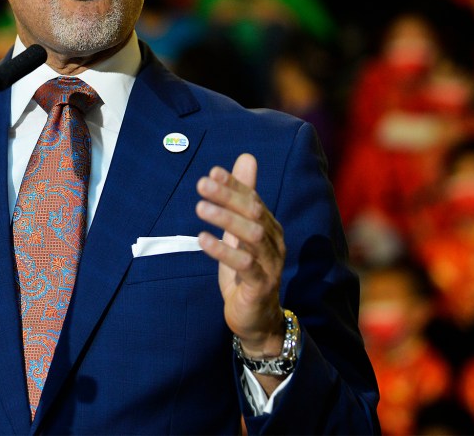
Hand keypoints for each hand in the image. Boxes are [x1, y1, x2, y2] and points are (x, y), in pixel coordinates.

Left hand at [195, 154, 285, 356]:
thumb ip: (241, 197)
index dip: (234, 184)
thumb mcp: (239, 231)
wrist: (256, 317)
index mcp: (269, 226)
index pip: (252, 197)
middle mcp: (273, 241)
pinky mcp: (260, 285)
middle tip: (202, 184)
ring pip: (252, 235)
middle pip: (254, 212)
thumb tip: (246, 157)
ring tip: (200, 207)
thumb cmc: (246, 269)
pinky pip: (244, 264)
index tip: (212, 171)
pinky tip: (203, 239)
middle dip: (229, 196)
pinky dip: (224, 250)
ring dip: (226, 219)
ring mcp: (270, 263)